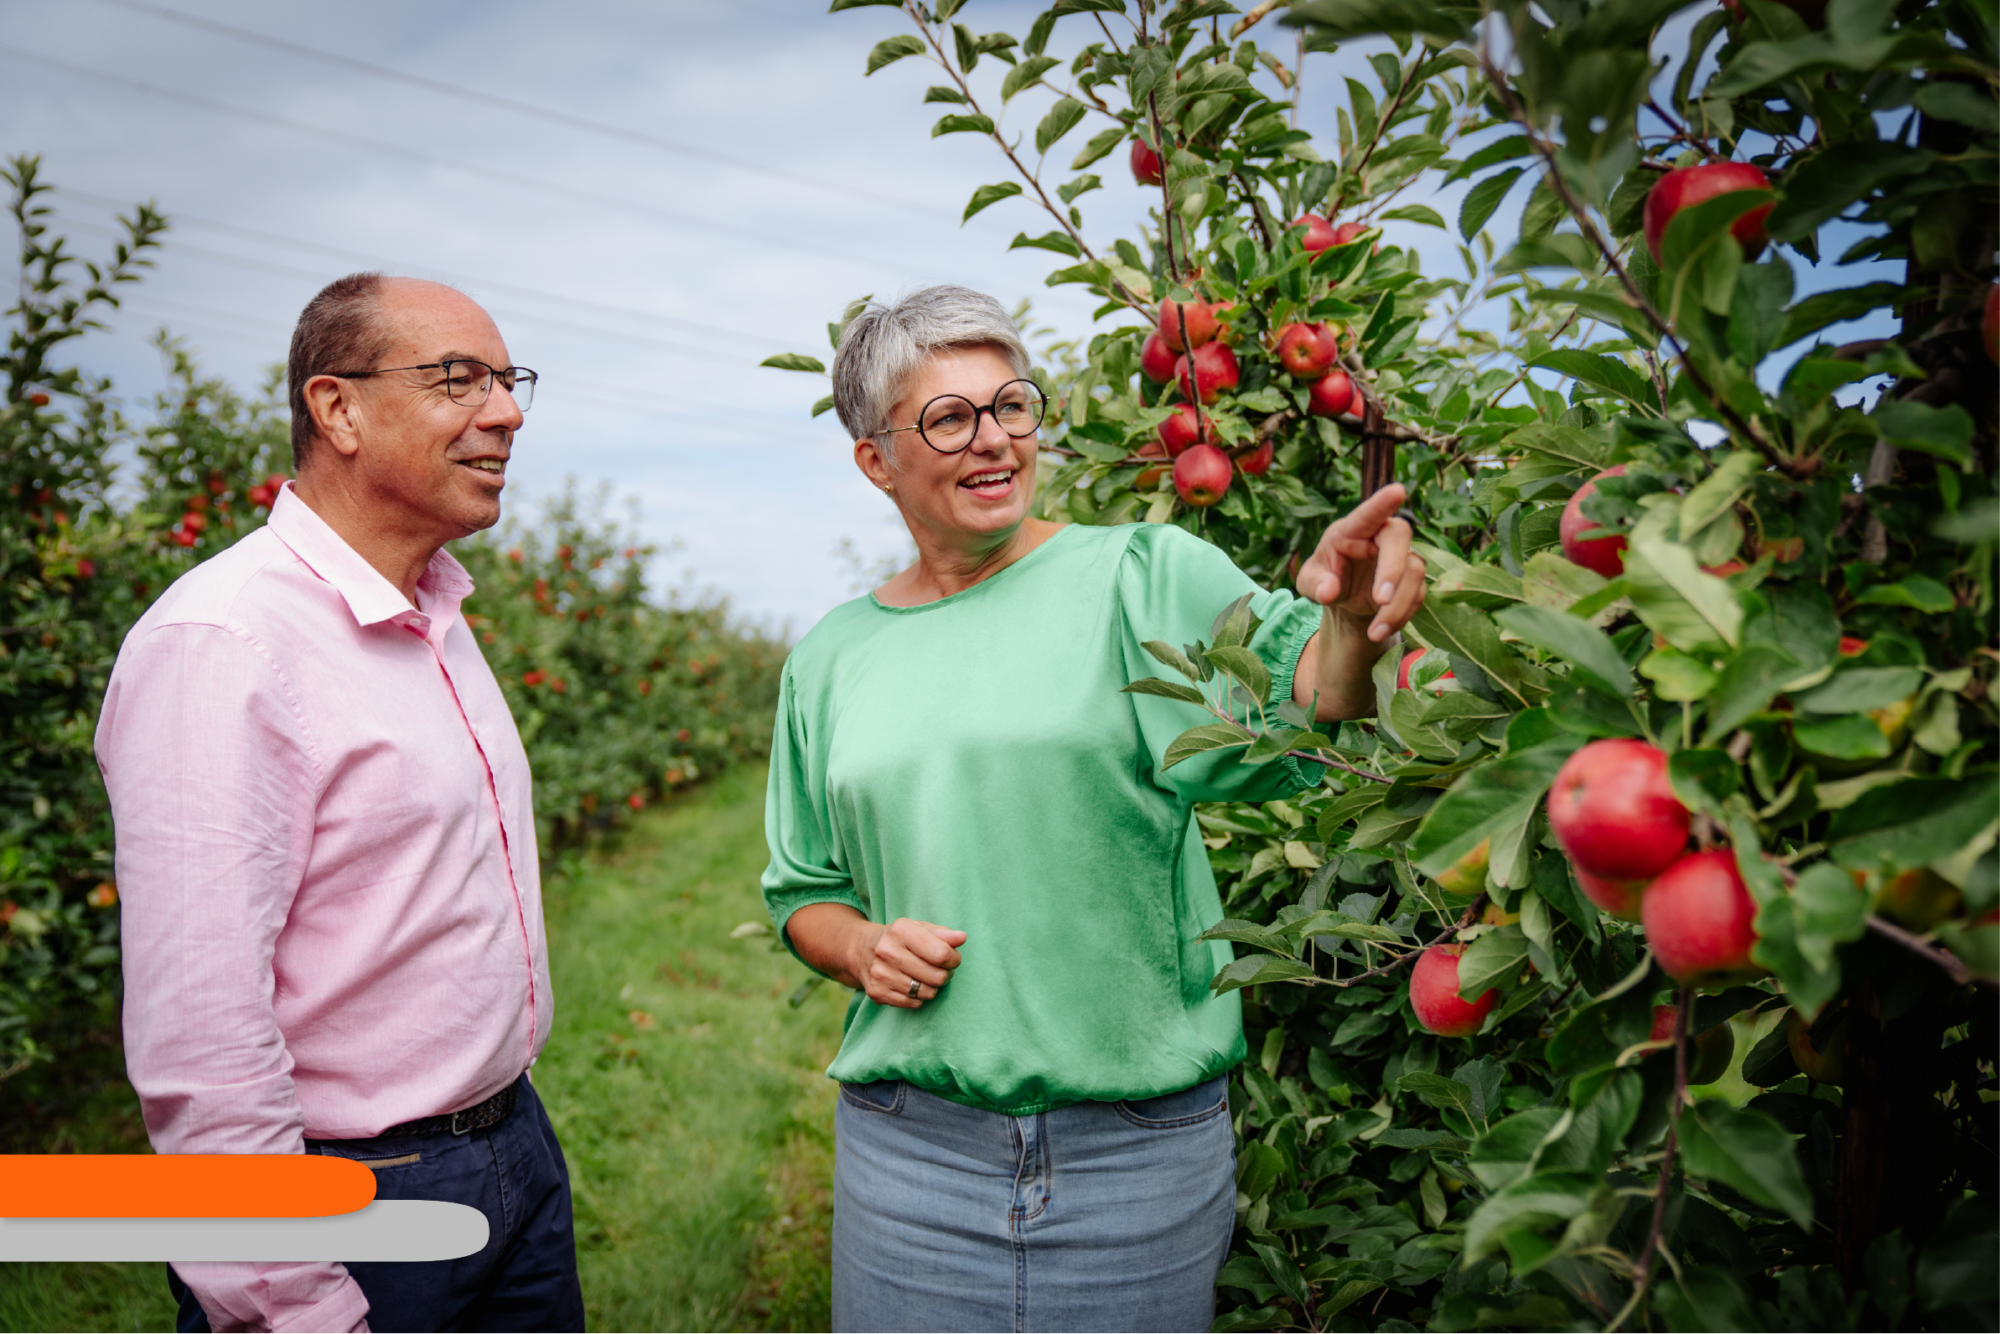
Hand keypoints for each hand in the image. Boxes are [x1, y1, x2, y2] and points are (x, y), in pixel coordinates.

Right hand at [848, 917, 965, 1009]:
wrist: (861, 950)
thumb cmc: (900, 939)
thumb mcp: (919, 928)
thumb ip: (943, 934)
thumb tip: (961, 938)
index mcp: (901, 931)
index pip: (941, 954)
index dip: (954, 959)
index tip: (952, 958)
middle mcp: (887, 951)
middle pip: (936, 976)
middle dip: (946, 975)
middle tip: (941, 970)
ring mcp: (880, 974)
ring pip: (926, 992)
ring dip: (933, 987)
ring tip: (927, 977)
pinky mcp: (876, 992)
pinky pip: (913, 1003)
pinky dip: (919, 997)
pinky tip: (913, 985)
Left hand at [1296, 483, 1426, 642]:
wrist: (1345, 602)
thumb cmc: (1325, 580)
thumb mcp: (1309, 583)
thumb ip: (1315, 584)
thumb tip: (1329, 591)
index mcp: (1352, 530)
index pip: (1368, 514)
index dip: (1382, 503)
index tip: (1398, 491)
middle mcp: (1380, 537)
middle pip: (1399, 537)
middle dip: (1392, 569)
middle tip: (1379, 600)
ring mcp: (1401, 556)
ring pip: (1413, 571)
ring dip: (1396, 606)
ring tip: (1374, 631)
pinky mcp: (1413, 579)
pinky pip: (1418, 594)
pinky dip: (1401, 616)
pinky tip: (1381, 629)